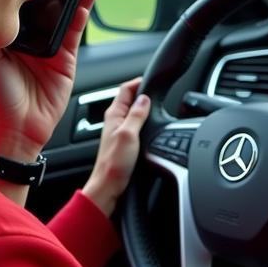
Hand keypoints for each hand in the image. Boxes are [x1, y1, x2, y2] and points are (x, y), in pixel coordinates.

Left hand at [0, 0, 100, 161]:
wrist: (16, 129)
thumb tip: (12, 2)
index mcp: (10, 37)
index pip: (22, 5)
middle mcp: (31, 39)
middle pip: (45, 5)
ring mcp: (51, 47)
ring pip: (64, 12)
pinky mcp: (68, 57)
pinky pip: (77, 29)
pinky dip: (84, 8)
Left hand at [82, 77, 149, 216]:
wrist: (108, 187)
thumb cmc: (114, 164)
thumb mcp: (129, 134)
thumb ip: (137, 114)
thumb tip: (145, 98)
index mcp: (114, 114)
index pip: (126, 88)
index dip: (139, 81)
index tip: (153, 79)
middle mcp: (115, 120)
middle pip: (130, 98)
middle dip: (143, 91)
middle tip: (158, 89)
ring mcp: (119, 131)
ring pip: (133, 111)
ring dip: (144, 106)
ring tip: (157, 103)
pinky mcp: (124, 141)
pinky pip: (135, 123)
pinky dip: (144, 119)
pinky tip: (151, 123)